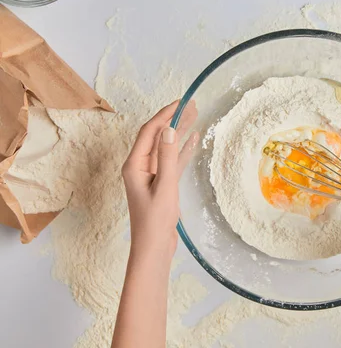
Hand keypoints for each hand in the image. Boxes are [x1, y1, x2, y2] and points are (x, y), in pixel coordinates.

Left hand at [121, 100, 198, 257]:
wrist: (153, 247)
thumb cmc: (155, 220)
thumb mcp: (164, 186)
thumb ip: (167, 157)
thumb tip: (170, 129)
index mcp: (134, 165)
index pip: (150, 132)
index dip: (165, 115)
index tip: (181, 102)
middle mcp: (139, 166)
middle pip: (158, 136)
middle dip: (173, 119)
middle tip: (192, 105)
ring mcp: (150, 175)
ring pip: (166, 147)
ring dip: (180, 132)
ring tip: (195, 116)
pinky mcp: (161, 183)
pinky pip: (172, 161)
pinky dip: (182, 150)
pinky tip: (193, 140)